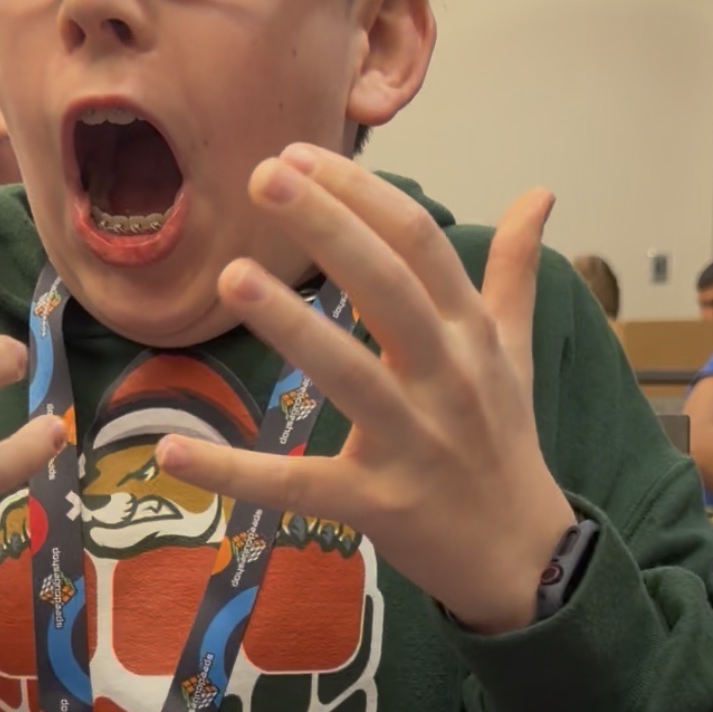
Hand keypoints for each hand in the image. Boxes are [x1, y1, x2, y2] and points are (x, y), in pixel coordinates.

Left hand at [155, 146, 574, 632]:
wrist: (522, 557)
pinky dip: (234, 474)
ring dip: (292, 326)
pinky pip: (296, 487)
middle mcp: (447, 380)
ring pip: (350, 376)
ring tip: (230, 276)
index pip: (419, 246)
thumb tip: (541, 192)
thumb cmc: (504, 443)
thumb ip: (514, 271)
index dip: (361, 196)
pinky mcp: (376, 506)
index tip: (300, 155)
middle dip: (329, 228)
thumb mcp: (515, 354)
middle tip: (264, 175)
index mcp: (471, 336)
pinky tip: (172, 450)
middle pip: (390, 289)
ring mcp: (413, 444)